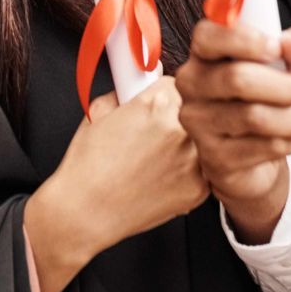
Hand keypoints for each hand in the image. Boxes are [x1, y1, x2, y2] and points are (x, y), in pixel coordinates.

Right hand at [24, 78, 206, 291]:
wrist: (84, 211)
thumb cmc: (87, 164)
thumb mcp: (100, 110)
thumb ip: (127, 90)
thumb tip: (141, 80)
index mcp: (157, 103)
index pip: (179, 83)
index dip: (166, 94)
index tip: (160, 103)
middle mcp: (181, 129)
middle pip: (195, 109)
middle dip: (179, 116)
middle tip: (157, 131)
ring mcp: (194, 161)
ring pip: (205, 138)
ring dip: (190, 142)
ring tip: (160, 155)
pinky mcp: (199, 189)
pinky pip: (206, 168)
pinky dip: (191, 170)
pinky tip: (166, 175)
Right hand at [175, 21, 290, 243]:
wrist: (261, 156)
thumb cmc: (271, 100)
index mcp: (205, 51)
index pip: (208, 35)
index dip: (245, 40)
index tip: (277, 48)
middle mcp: (192, 83)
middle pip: (236, 78)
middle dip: (283, 85)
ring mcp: (197, 121)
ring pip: (252, 116)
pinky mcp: (213, 156)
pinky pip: (260, 146)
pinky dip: (287, 141)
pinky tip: (288, 139)